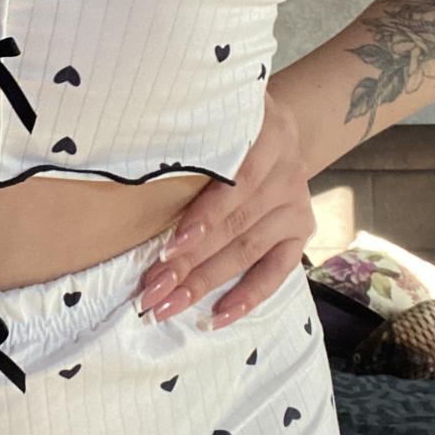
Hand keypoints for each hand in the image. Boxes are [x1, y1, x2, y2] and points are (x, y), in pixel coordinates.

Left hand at [138, 90, 315, 325]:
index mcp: (266, 133)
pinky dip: (248, 296)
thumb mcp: (210, 118)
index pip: (233, 184)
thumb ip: (188, 140)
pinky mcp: (302, 230)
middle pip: (234, 224)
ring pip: (247, 250)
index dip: (201, 219)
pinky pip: (277, 270)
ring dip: (206, 282)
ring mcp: (296, 203)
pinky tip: (217, 316)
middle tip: (151, 291)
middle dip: (189, 262)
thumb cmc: (222, 126)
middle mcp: (288, 170)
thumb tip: (133, 174)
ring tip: (169, 305)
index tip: (166, 250)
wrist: (273, 127)